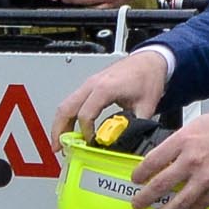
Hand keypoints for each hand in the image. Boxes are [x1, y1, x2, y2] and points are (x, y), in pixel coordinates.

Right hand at [54, 48, 170, 140]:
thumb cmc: (147, 77)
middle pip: (66, 108)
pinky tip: (71, 129)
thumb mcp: (146, 106)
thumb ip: (135, 126)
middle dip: (59, 130)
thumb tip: (126, 143)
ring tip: (61, 142)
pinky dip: (68, 116)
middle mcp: (92, 84)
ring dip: (60, 123)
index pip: (85, 114)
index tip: (92, 144)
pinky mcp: (90, 85)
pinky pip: (72, 101)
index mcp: (105, 88)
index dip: (86, 133)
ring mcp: (89, 84)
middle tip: (58, 148)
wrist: (150, 60)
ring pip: (66, 104)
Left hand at [130, 106, 208, 208]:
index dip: (140, 173)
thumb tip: (167, 155)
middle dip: (145, 197)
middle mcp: (192, 160)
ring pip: (179, 201)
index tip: (136, 179)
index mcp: (184, 140)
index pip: (152, 160)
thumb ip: (181, 140)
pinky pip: (202, 206)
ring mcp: (206, 177)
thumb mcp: (199, 123)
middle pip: (161, 184)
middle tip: (138, 203)